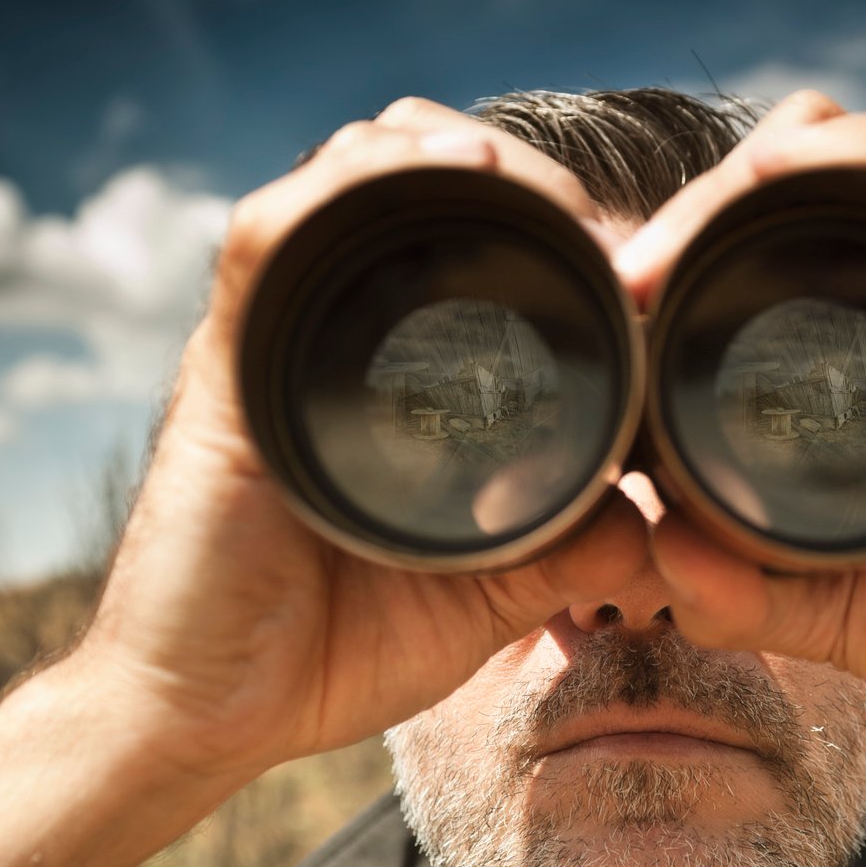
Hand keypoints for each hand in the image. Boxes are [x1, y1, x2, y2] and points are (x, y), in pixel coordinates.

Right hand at [68, 98, 646, 793]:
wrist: (206, 716)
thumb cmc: (327, 654)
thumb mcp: (485, 597)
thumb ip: (569, 553)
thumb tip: (659, 520)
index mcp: (388, 375)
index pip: (459, 237)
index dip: (546, 217)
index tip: (631, 252)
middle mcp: (327, 336)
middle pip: (407, 178)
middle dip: (507, 169)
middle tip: (589, 222)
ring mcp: (272, 342)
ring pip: (346, 176)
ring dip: (436, 150)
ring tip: (520, 177)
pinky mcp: (223, 366)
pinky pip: (265, 236)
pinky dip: (343, 185)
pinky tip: (438, 173)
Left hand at [626, 95, 865, 866]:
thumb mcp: (840, 611)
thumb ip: (743, 591)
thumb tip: (649, 551)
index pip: (766, 245)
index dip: (674, 252)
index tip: (602, 315)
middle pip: (796, 182)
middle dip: (693, 212)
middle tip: (623, 288)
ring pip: (863, 160)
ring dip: (754, 176)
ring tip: (670, 256)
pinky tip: (782, 177)